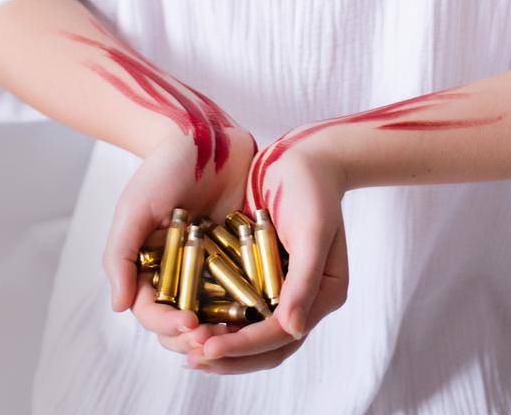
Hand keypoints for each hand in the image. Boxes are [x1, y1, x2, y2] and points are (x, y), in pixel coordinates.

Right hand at [102, 123, 260, 362]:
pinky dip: (250, 303)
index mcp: (149, 269)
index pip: (153, 313)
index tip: (190, 324)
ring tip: (241, 332)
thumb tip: (118, 307)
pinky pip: (245, 287)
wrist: (203, 135)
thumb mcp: (135, 208)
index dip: (169, 325)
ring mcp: (210, 268)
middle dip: (197, 338)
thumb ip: (122, 256)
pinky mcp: (239, 255)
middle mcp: (178, 275)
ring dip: (225, 330)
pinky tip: (262, 308)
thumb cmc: (162, 169)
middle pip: (183, 325)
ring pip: (215, 314)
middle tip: (215, 337)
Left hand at [185, 132, 348, 375]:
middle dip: (229, 355)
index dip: (244, 345)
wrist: (303, 154)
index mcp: (323, 294)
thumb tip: (292, 330)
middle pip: (266, 345)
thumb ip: (304, 281)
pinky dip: (217, 315)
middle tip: (192, 357)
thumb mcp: (312, 231)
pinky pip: (239, 304)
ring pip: (250, 330)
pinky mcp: (263, 273)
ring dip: (221, 342)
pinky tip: (189, 320)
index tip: (208, 347)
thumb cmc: (312, 187)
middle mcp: (303, 298)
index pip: (281, 334)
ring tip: (187, 349)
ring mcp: (283, 288)